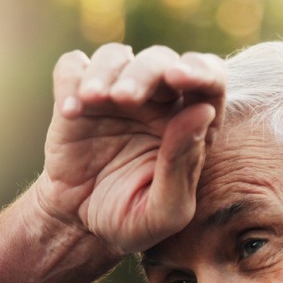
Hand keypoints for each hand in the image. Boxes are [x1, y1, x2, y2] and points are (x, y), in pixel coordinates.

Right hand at [34, 43, 225, 254]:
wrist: (81, 226)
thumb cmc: (133, 219)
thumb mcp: (165, 210)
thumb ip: (183, 165)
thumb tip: (202, 111)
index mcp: (192, 128)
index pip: (210, 83)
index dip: (202, 72)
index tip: (181, 77)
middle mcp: (159, 104)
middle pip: (162, 62)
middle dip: (146, 73)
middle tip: (125, 98)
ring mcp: (118, 97)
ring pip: (119, 56)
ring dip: (108, 71)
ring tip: (95, 100)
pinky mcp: (78, 96)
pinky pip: (75, 67)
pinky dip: (73, 79)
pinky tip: (71, 111)